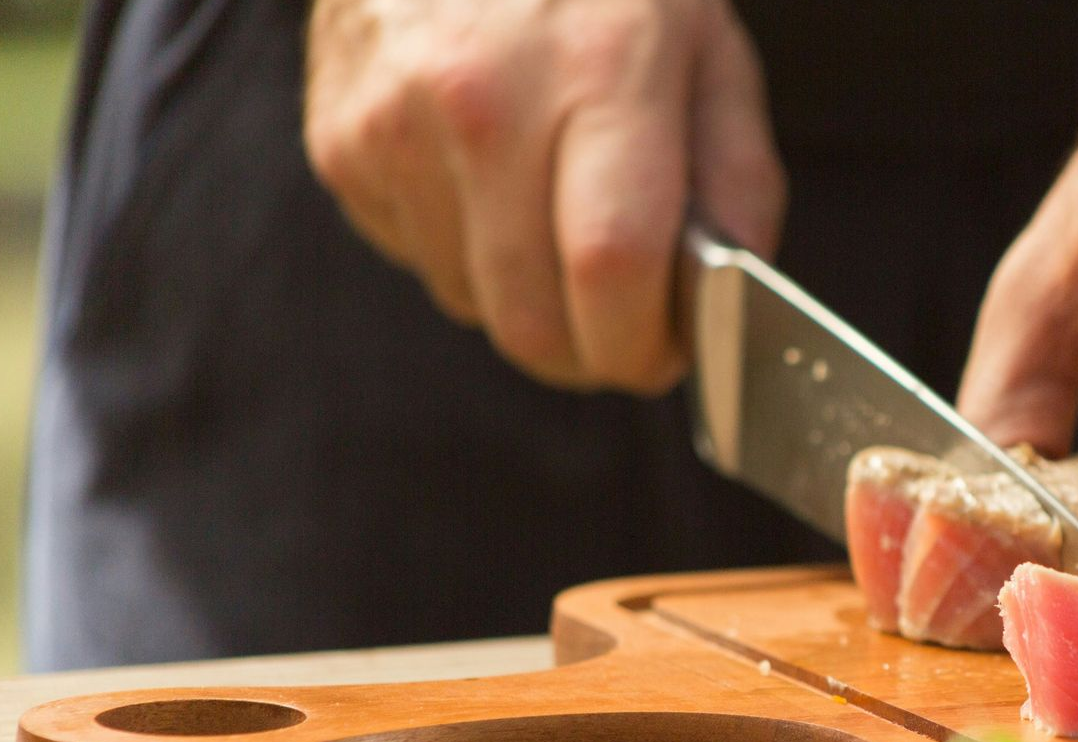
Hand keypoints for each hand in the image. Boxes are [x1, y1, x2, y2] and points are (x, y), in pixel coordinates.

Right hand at [304, 0, 782, 392]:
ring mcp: (394, 121)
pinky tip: (486, 178)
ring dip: (525, 298)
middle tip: (619, 330)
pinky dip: (464, 250)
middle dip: (586, 354)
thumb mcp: (710, 50)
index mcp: (599, 69)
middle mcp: (483, 97)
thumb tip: (727, 302)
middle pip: (530, 317)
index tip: (663, 356)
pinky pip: (416, 257)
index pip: (611, 268)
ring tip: (550, 215)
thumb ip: (736, 183)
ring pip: (471, 301)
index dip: (642, 346)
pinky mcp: (341, 142)